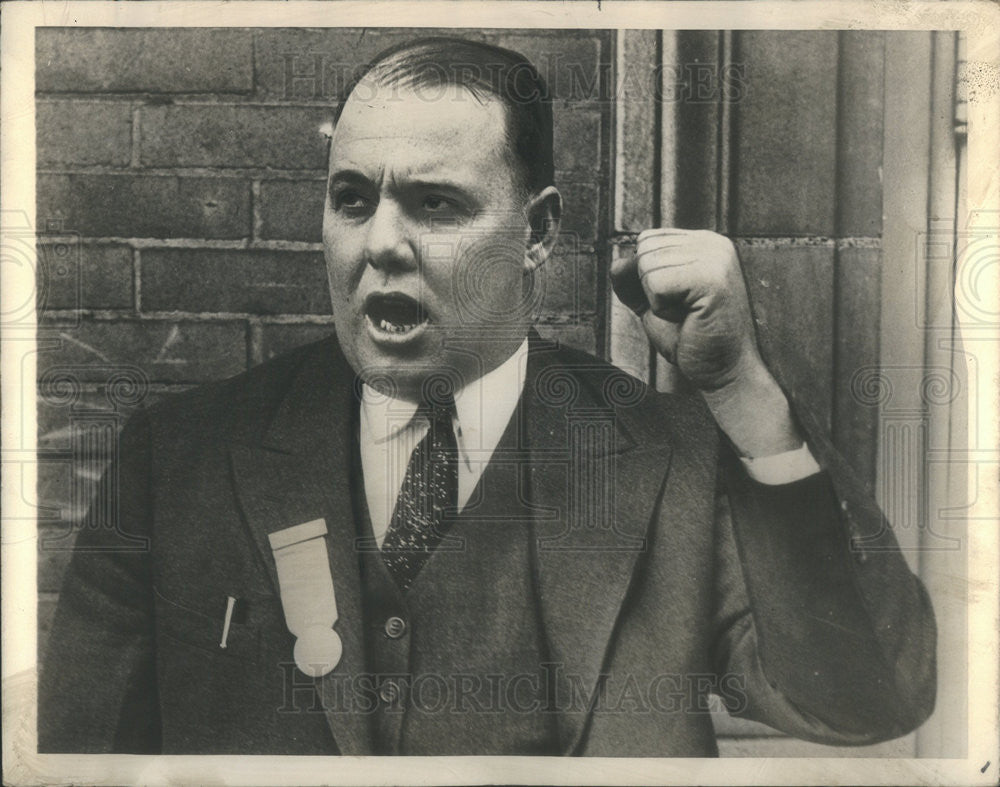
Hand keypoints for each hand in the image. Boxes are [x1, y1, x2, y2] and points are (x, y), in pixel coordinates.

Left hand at [611, 228, 801, 456]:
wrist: (724, 372)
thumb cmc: (690, 338)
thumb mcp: (652, 303)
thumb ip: (632, 280)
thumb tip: (616, 264)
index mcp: (704, 242)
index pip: (646, 240)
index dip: (648, 278)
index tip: (681, 300)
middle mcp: (714, 243)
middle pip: (644, 251)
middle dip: (652, 290)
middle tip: (685, 312)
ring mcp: (716, 258)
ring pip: (646, 267)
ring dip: (658, 302)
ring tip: (689, 315)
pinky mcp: (712, 278)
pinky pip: (655, 285)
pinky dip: (662, 310)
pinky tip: (690, 319)